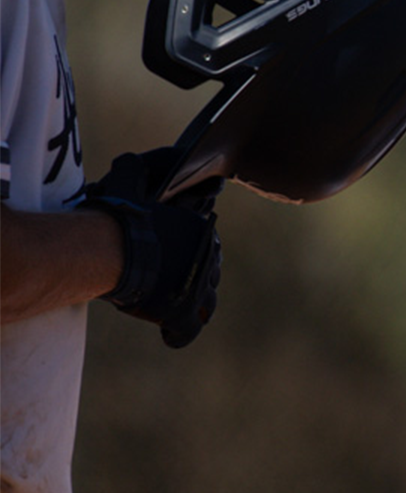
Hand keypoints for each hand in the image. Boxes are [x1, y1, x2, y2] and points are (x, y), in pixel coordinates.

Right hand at [85, 149, 224, 347]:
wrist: (110, 249)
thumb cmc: (116, 214)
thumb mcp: (126, 181)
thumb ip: (135, 168)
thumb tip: (130, 158)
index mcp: (201, 228)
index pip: (204, 240)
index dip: (189, 248)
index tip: (170, 254)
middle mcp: (208, 257)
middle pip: (208, 270)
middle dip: (191, 275)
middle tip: (167, 281)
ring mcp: (198, 287)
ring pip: (206, 301)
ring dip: (192, 303)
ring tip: (171, 305)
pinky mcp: (182, 313)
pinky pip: (188, 330)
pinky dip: (180, 333)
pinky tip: (169, 334)